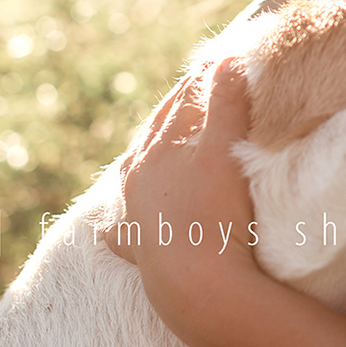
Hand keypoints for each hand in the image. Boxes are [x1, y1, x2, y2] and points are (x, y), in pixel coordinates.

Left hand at [109, 57, 257, 292]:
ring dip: (148, 158)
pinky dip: (123, 222)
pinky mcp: (138, 252)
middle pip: (153, 135)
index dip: (199, 80)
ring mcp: (134, 217)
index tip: (214, 62)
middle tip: (190, 93)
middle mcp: (135, 179)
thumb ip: (226, 101)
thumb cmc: (213, 214)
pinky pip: (123, 232)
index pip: (179, 103)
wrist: (197, 288)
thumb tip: (226, 57)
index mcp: (154, 150)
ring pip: (134, 176)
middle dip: (173, 113)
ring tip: (155, 148)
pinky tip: (119, 223)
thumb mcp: (224, 149)